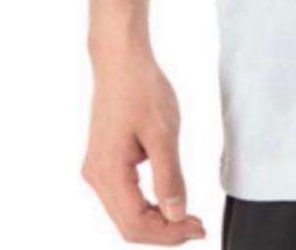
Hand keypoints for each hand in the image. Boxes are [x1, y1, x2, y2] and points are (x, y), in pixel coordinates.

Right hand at [82, 47, 204, 244]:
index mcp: (108, 173)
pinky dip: (148, 204)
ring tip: (187, 216)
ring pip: (125, 212)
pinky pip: (124, 196)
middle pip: (128, 224)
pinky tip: (169, 198)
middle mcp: (96, 177)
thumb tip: (177, 215)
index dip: (169, 233)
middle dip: (164, 231)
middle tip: (197, 226)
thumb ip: (169, 177)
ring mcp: (98, 169)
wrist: (121, 61)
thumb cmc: (142, 89)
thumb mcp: (163, 133)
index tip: (198, 228)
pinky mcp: (105, 160)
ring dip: (157, 219)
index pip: (136, 224)